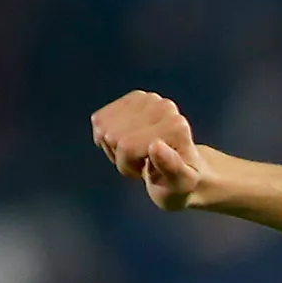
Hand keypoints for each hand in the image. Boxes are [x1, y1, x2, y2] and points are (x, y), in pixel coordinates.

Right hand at [90, 90, 205, 208]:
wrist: (181, 171)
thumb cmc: (179, 183)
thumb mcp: (179, 184)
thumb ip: (171, 167)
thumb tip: (156, 146)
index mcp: (176, 126)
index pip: (126, 146)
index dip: (129, 166)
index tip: (150, 171)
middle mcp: (163, 106)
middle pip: (113, 135)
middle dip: (122, 158)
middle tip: (144, 164)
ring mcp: (148, 99)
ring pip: (103, 127)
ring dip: (114, 148)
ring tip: (138, 156)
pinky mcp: (134, 98)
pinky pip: (100, 120)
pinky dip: (107, 137)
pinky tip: (129, 144)